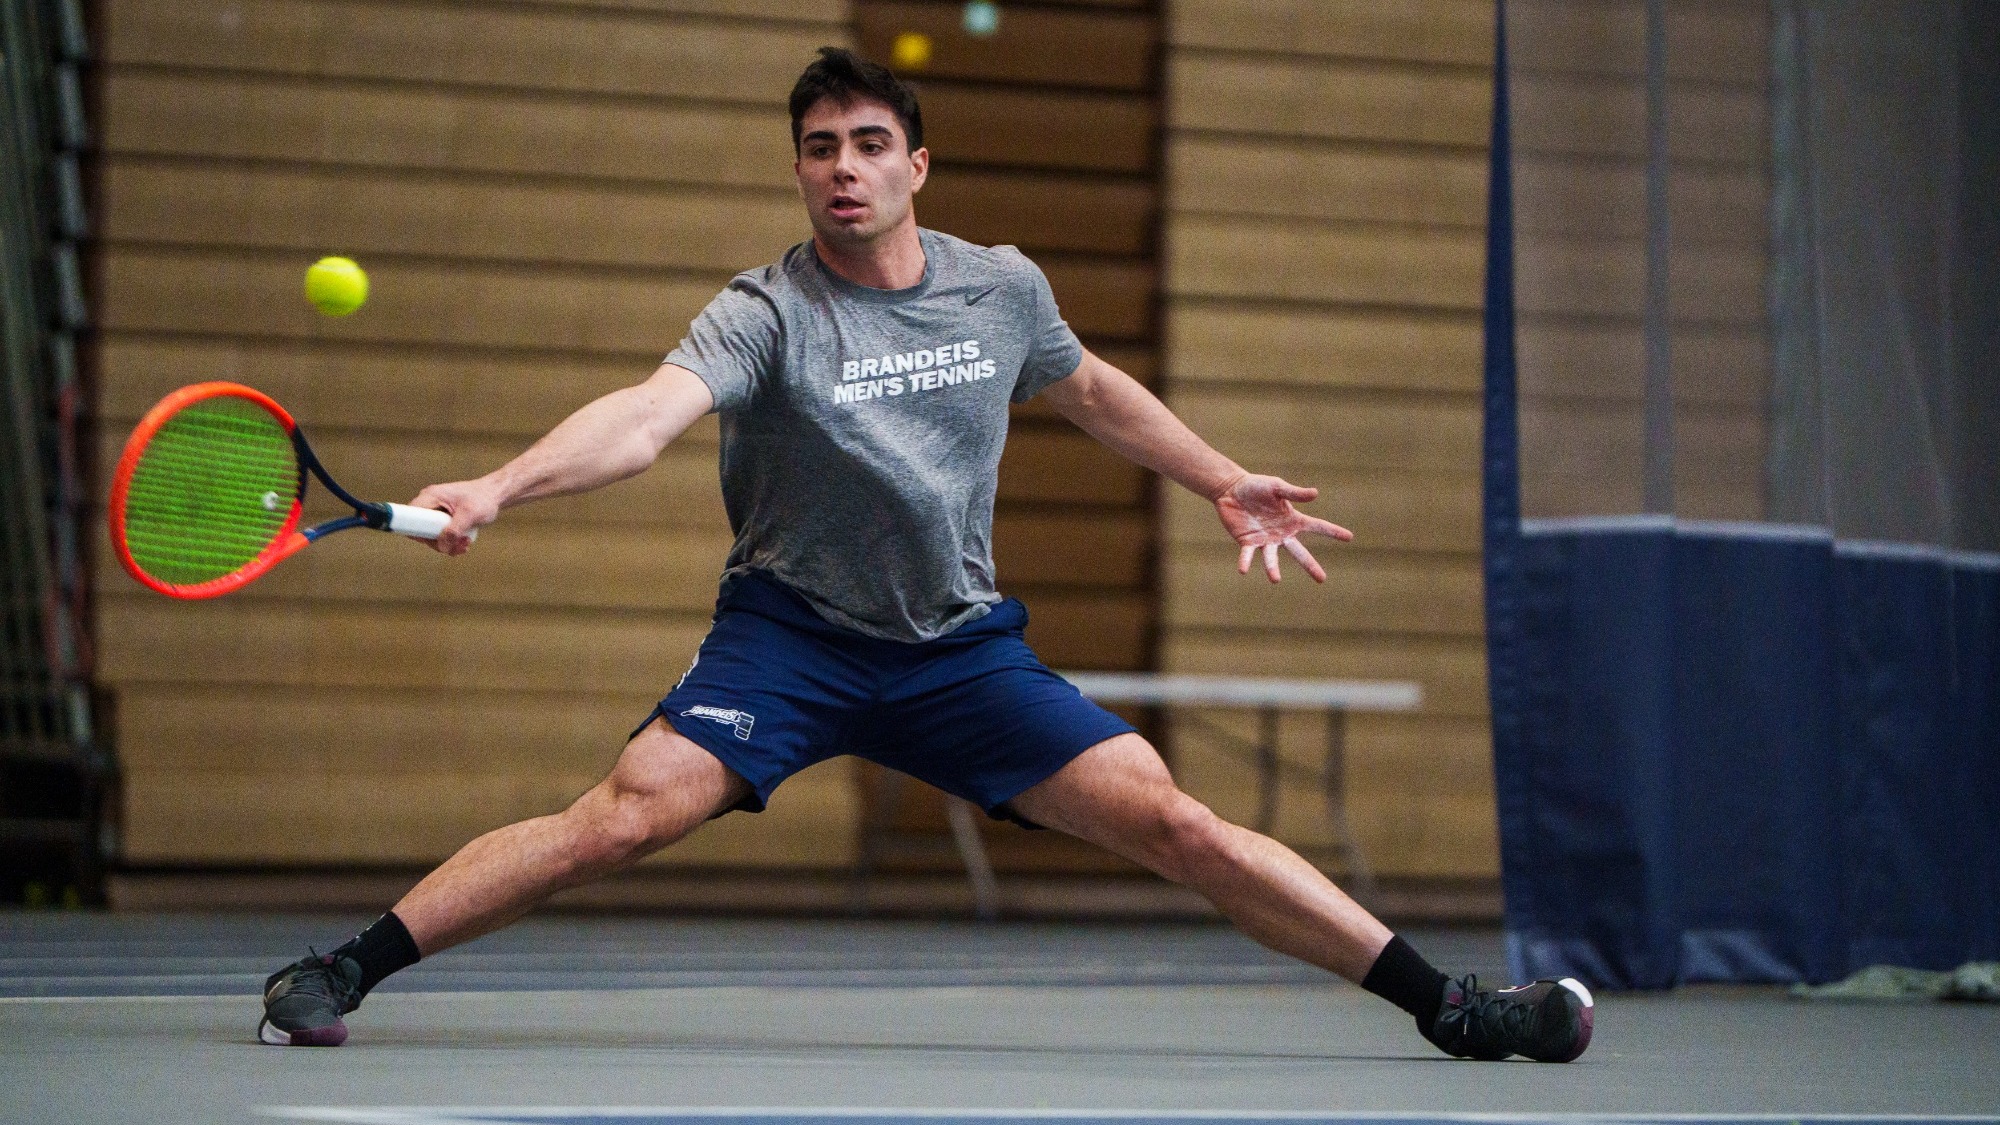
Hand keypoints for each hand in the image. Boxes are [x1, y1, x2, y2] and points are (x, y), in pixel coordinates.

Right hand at [407, 479, 500, 555]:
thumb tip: (442, 546)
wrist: (494, 495)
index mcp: (430, 497)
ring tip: (466, 543)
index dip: (417, 532)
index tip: (435, 541)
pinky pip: (440, 536)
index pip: (410, 517)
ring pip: (432, 536)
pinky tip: (465, 542)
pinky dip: (452, 542)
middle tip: (458, 545)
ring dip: (449, 545)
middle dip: (440, 543)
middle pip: (421, 531)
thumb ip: (455, 530)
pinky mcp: (442, 520)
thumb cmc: (483, 498)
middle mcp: (429, 504)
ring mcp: (435, 512)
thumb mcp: (470, 515)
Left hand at [1213, 473, 1352, 582]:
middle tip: (1322, 580)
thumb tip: (1315, 493)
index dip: (1333, 531)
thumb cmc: (1257, 486)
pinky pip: (1247, 554)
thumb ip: (1294, 493)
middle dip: (1310, 566)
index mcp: (1293, 520)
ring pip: (1271, 558)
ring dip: (1272, 568)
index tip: (1349, 537)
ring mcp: (1265, 540)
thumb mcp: (1277, 487)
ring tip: (1275, 579)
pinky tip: (1243, 570)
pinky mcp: (1247, 542)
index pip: (1317, 526)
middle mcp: (1281, 534)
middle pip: (1299, 552)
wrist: (1232, 489)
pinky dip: (1246, 562)